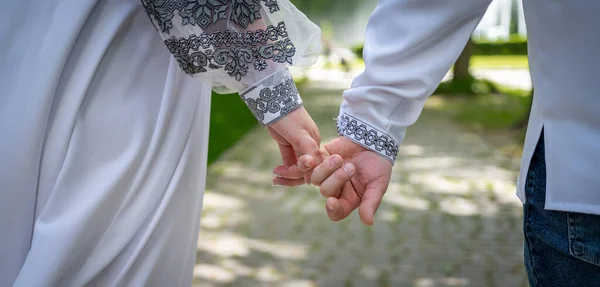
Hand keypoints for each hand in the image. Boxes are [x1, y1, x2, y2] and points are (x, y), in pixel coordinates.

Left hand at [268, 106, 325, 185]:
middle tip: (276, 179)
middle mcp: (309, 146)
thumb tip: (312, 173)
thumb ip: (309, 152)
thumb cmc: (288, 117)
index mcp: (315, 143)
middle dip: (292, 176)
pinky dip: (284, 168)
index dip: (301, 173)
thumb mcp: (299, 136)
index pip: (313, 167)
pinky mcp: (288, 143)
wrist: (273, 101)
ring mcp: (299, 144)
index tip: (284, 172)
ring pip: (297, 166)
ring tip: (275, 178)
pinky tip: (276, 172)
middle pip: (305, 169)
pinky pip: (289, 160)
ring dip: (287, 174)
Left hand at [276, 136, 392, 224]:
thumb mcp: (378, 185)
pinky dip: (308, 162)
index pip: (336, 212)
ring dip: (326, 168)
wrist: (373, 141)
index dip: (332, 209)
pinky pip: (308, 164)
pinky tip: (317, 158)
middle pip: (325, 192)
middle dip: (337, 179)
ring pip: (315, 178)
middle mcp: (335, 189)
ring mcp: (326, 174)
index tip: (331, 202)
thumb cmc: (379, 166)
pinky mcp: (319, 159)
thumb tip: (368, 223)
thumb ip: (371, 203)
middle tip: (351, 167)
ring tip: (339, 159)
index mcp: (349, 199)